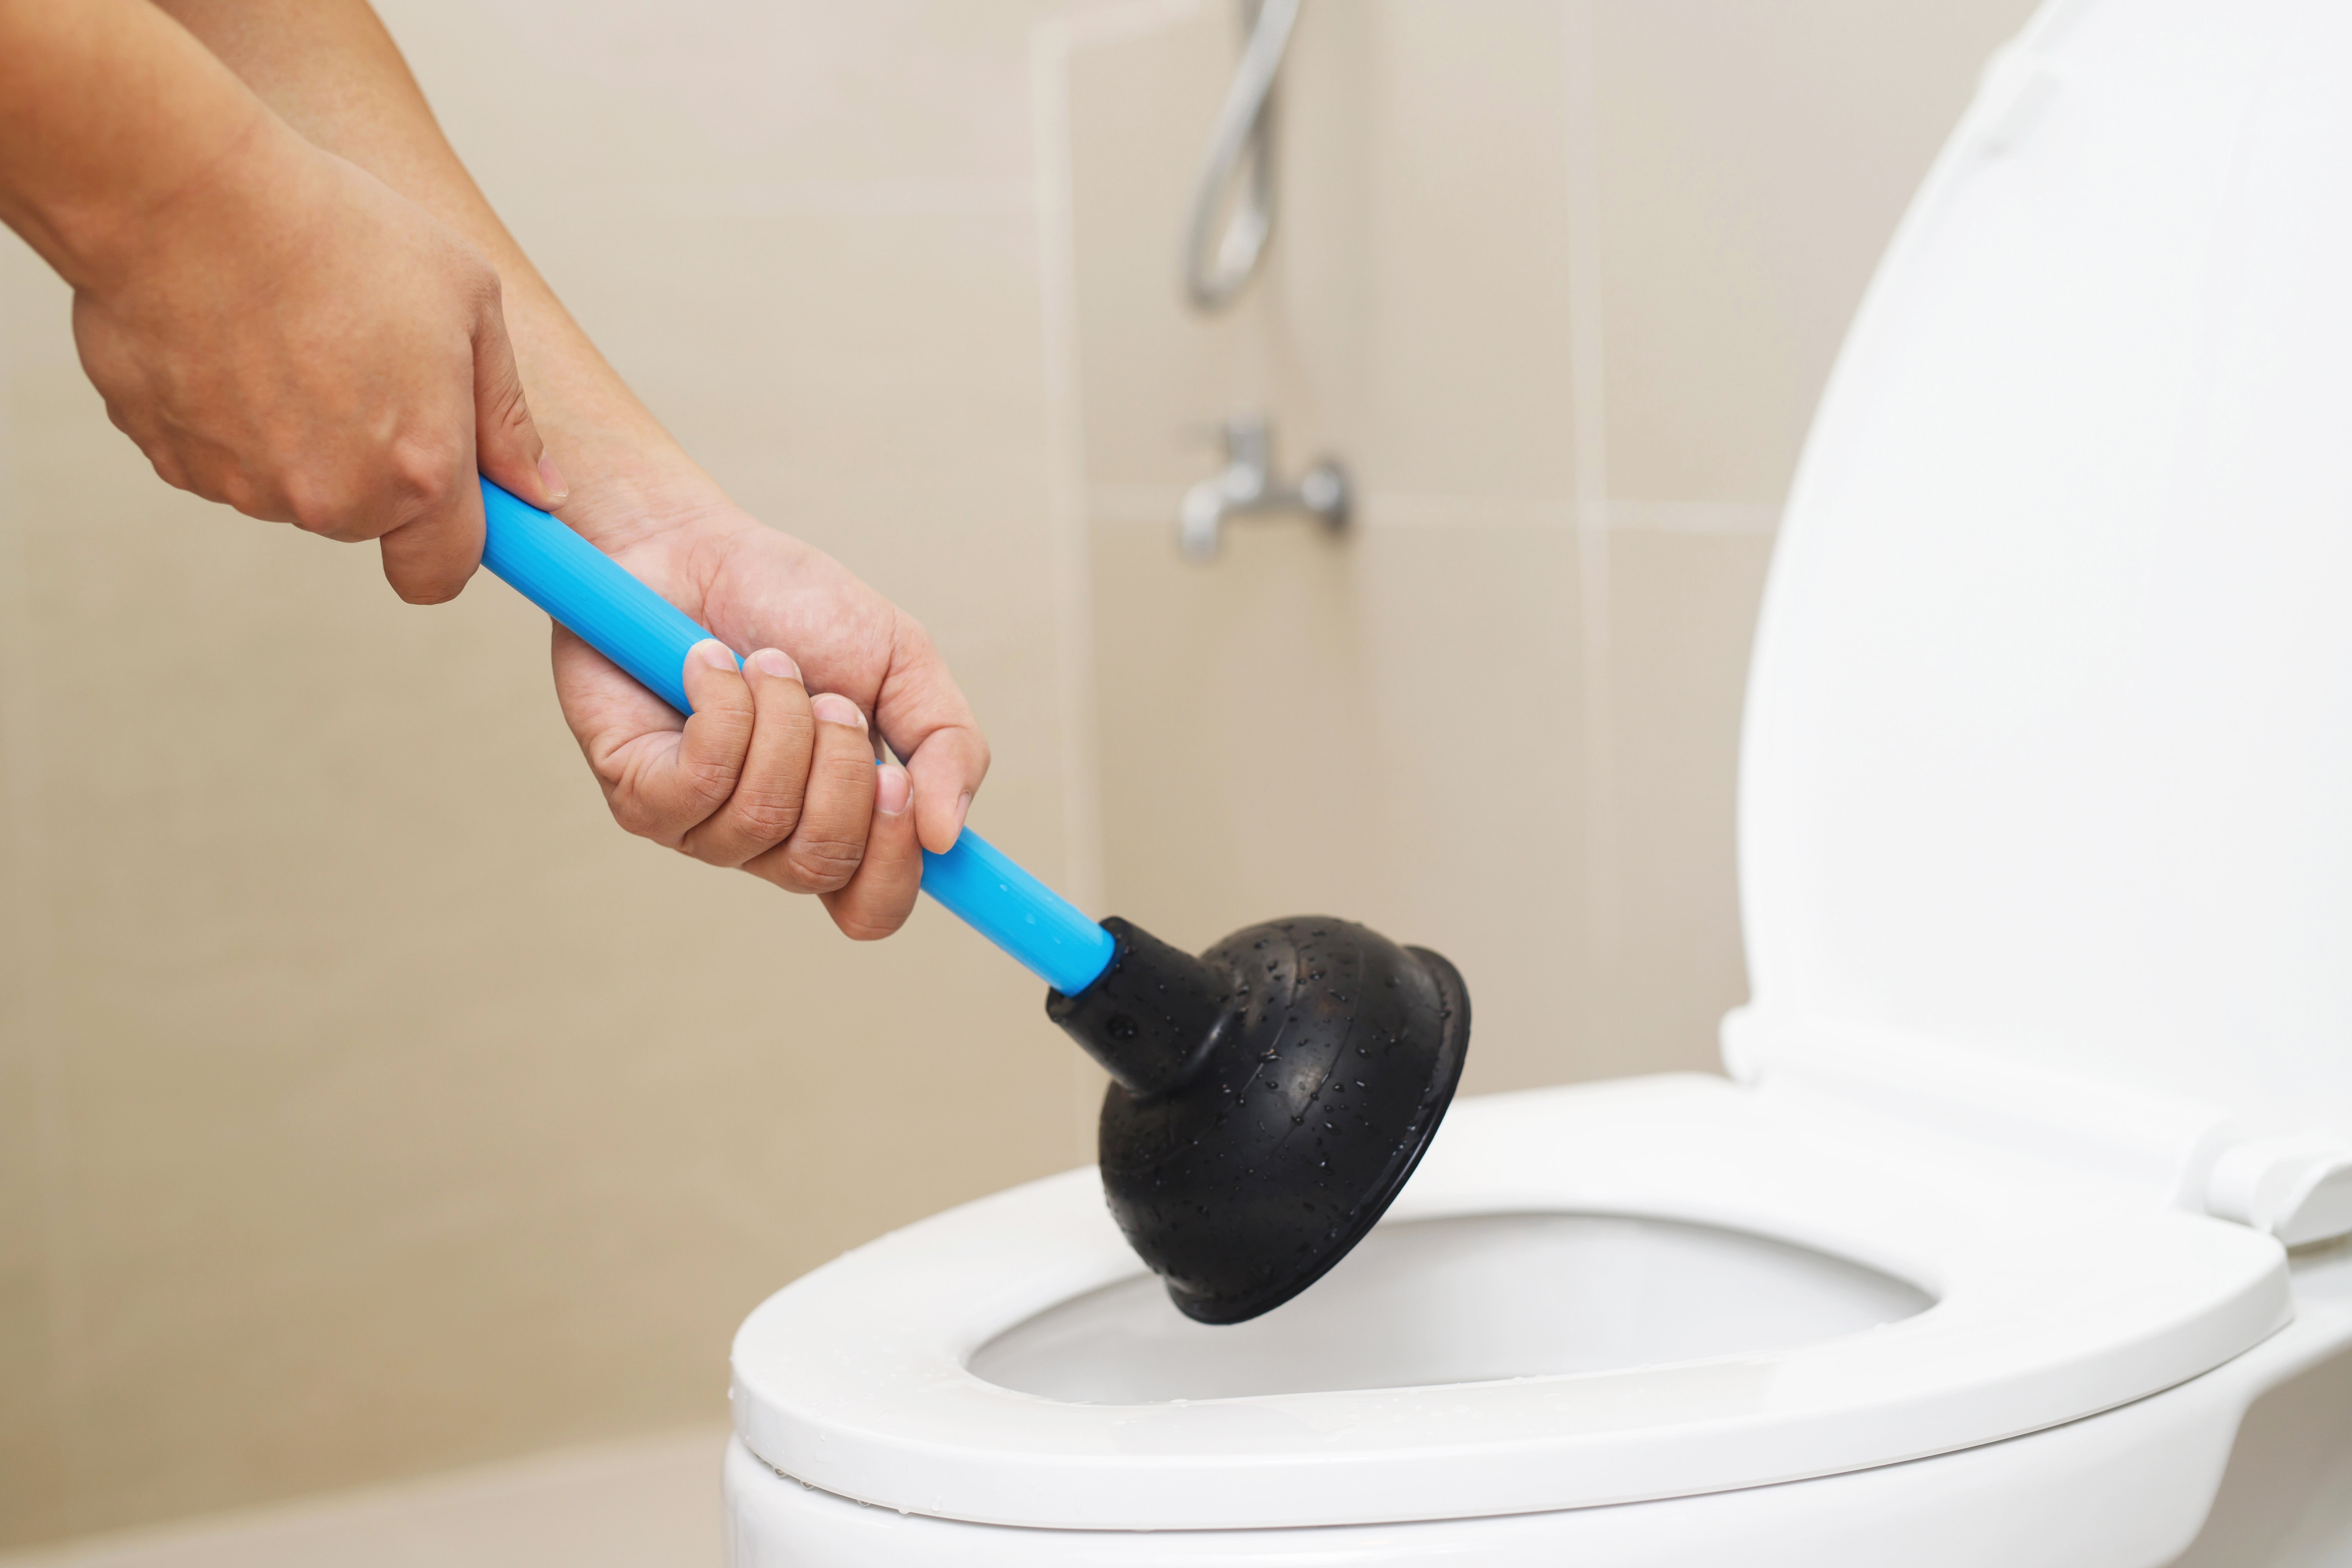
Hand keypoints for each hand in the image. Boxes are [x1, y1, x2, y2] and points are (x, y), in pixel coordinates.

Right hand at [68, 113, 564, 601]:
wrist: (185, 196)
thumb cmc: (339, 233)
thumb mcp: (470, 305)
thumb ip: (508, 417)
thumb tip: (538, 494)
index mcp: (420, 470)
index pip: (439, 574)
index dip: (444, 543)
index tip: (443, 502)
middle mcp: (333, 497)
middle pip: (365, 520)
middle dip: (371, 465)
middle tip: (357, 365)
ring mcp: (247, 485)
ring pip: (291, 489)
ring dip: (299, 438)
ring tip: (289, 341)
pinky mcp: (175, 462)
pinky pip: (224, 461)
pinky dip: (232, 419)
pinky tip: (232, 345)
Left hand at [548, 474, 989, 940]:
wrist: (692, 546)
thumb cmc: (792, 605)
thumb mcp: (903, 661)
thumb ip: (948, 745)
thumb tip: (948, 833)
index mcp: (837, 818)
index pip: (872, 909)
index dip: (896, 868)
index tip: (900, 785)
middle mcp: (767, 839)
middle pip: (825, 865)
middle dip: (840, 764)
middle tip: (830, 698)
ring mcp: (698, 826)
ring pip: (763, 818)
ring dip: (781, 719)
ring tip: (767, 665)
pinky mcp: (639, 795)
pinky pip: (701, 783)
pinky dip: (724, 706)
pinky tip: (709, 665)